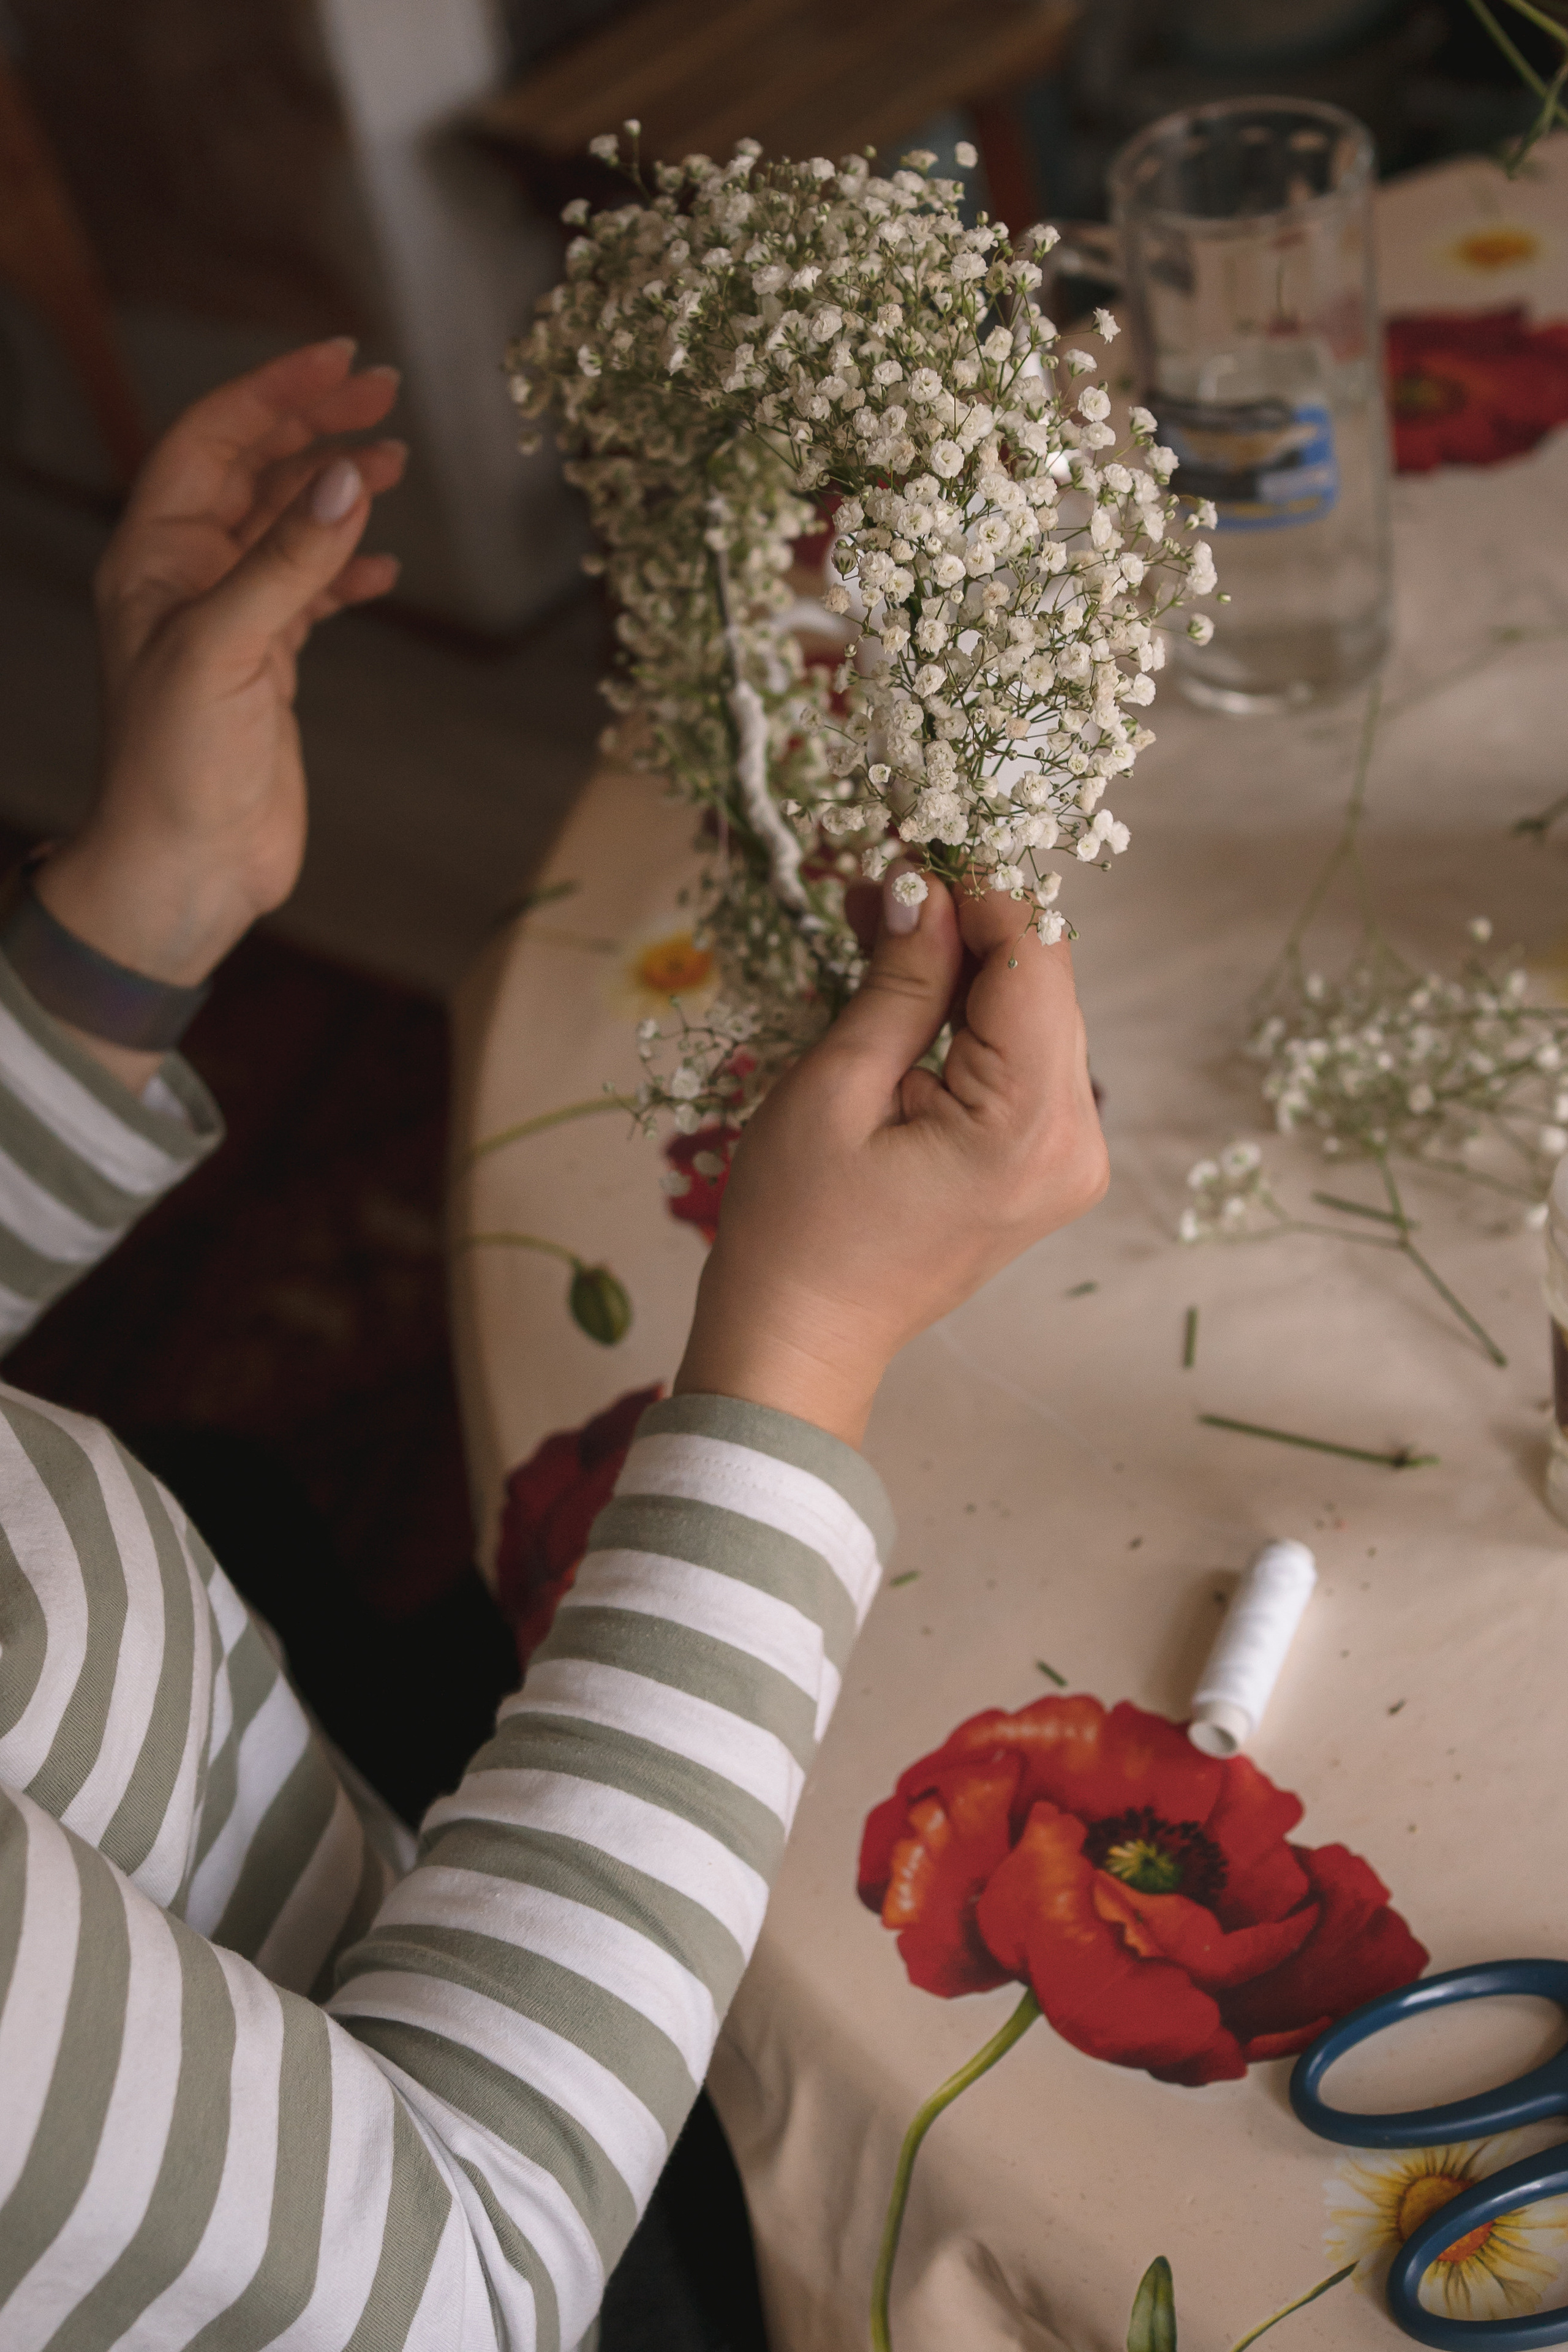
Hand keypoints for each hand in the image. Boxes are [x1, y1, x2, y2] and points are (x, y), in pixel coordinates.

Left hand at [33, 339, 406, 1084]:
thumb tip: (347, 479)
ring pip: (287, 530)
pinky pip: (309, 596)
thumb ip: (289, 563)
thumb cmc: (176, 766)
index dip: (275, 395)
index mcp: (153, 558)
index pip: (213, 441)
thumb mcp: (228, 649)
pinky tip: (386, 569)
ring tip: (394, 464)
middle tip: (384, 396)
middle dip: (314, 429)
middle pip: (253, 473)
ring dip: (337, 494)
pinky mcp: (265, 668)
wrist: (184, 868)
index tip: (341, 362)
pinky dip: (348, 575)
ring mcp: (228, 623)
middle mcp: (186, 579)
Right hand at [674, 871, 1108, 1445]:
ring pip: (1033, 1012)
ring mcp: (1068, 1157)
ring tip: (874, 925)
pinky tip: (904, 988)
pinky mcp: (1044, 1162)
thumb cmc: (797, 1232)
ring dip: (960, 963)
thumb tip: (927, 886)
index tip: (911, 844)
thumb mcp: (835, 1089)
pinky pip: (1021, 1058)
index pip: (1033, 960)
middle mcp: (1075, 1142)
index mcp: (1029, 1128)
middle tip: (876, 880)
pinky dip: (968, 1015)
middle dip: (963, 921)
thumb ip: (899, 982)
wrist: (801, 1340)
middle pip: (1043, 981)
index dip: (976, 890)